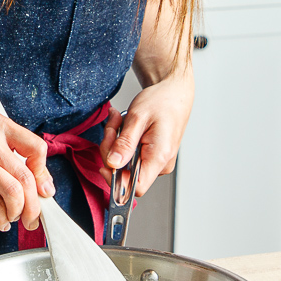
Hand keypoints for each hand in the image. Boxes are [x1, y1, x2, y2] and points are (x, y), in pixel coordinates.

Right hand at [0, 112, 54, 231]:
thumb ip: (9, 157)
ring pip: (14, 192)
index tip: (43, 190)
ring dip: (19, 212)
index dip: (43, 174)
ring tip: (14, 217)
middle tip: (34, 217)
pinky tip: (1, 220)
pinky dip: (3, 218)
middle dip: (35, 204)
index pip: (36, 148)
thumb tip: (41, 186)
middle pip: (26, 177)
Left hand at [100, 71, 193, 194]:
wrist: (174, 93)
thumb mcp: (138, 118)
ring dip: (115, 143)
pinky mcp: (152, 156)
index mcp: (159, 157)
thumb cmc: (161, 101)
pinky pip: (130, 156)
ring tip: (119, 121)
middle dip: (111, 151)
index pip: (136, 187)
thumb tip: (113, 164)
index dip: (116, 180)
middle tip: (112, 128)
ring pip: (125, 164)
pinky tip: (125, 127)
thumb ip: (125, 143)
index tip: (106, 162)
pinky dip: (122, 142)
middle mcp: (161, 164)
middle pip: (126, 174)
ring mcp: (157, 161)